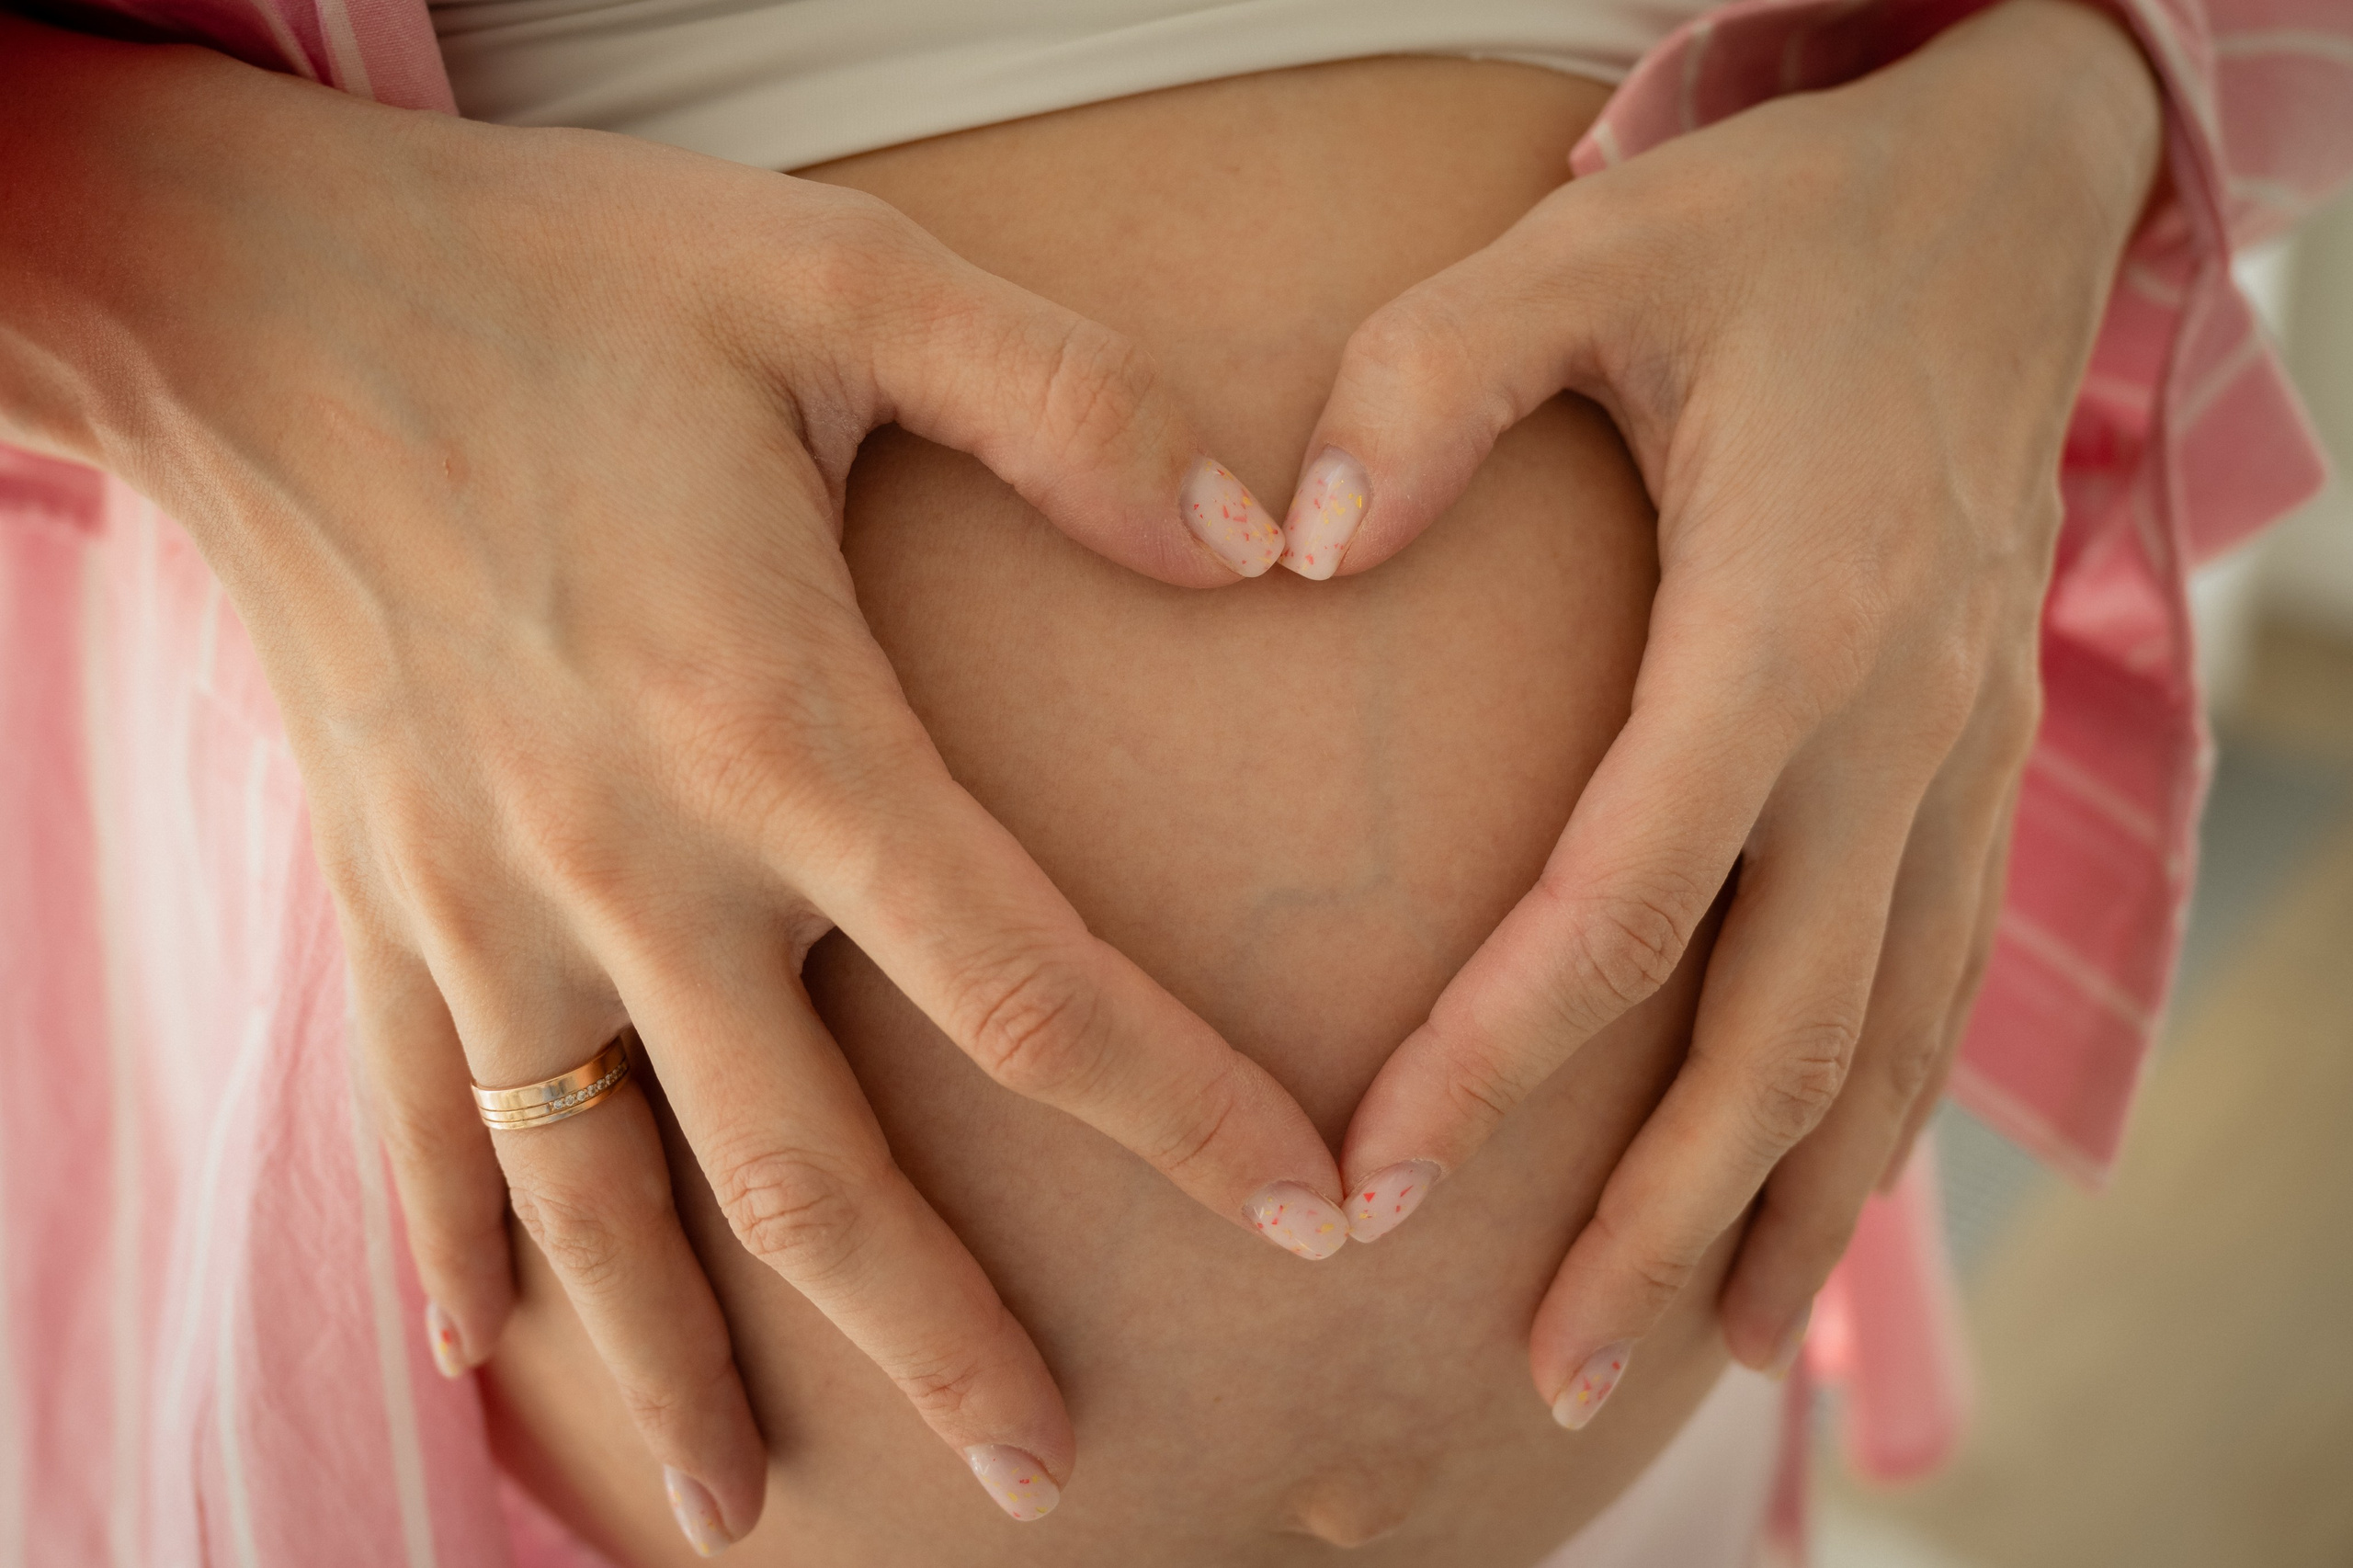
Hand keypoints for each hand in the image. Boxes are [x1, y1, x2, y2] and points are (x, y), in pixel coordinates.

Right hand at [0, 21, 1345, 1541]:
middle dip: (938, 1339)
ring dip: (684, 1368)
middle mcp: (629, 862)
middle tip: (1044, 1472)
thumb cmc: (560, 275)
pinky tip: (495, 1360)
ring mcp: (481, 902)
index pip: (1025, 985)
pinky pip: (414, 1121)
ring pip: (603, 1197)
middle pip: (810, 1169)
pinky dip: (457, 1251)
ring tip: (748, 1516)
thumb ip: (1068, 406)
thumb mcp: (841, 278)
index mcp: (777, 726)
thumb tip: (1259, 540)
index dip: (1183, 1117)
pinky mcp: (377, 890)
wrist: (243, 288)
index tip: (1309, 1217)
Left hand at [1278, 0, 2160, 1412]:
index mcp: (1788, 626)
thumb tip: (1294, 552)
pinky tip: (1812, 1202)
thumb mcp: (1582, 249)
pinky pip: (1939, 979)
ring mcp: (1963, 759)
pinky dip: (1880, 1115)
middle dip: (1660, 1221)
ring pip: (1891, 1041)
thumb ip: (1422, 388)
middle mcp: (1900, 730)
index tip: (1374, 1180)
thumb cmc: (1773, 231)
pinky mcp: (1980, 762)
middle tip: (1538, 1374)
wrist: (2007, 203)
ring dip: (1795, 1211)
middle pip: (1780, 1034)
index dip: (1496, 1059)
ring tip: (1700, 1353)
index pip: (1624, 901)